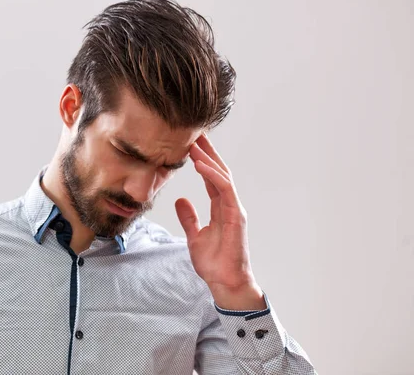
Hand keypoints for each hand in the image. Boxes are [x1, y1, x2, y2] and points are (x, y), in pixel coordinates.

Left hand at [175, 133, 265, 309]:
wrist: (224, 283)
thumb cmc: (214, 263)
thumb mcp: (195, 236)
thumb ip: (189, 217)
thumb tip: (180, 200)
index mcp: (220, 208)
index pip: (211, 178)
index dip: (202, 161)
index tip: (190, 144)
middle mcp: (229, 205)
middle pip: (218, 172)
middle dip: (207, 152)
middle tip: (195, 133)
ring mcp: (234, 209)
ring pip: (222, 177)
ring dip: (208, 159)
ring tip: (194, 144)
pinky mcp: (236, 216)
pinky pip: (224, 190)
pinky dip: (212, 176)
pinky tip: (200, 165)